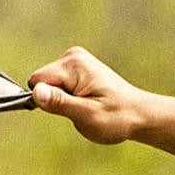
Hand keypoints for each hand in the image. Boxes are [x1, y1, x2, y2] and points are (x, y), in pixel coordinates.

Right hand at [29, 47, 154, 143]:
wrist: (138, 114)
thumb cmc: (116, 118)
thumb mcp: (86, 115)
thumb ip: (59, 102)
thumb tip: (36, 92)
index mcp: (74, 65)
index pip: (37, 81)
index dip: (48, 101)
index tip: (70, 109)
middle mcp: (73, 56)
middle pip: (42, 80)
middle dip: (55, 99)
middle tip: (81, 108)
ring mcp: (75, 59)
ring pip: (48, 83)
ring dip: (62, 98)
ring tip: (86, 105)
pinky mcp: (76, 66)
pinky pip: (57, 83)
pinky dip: (67, 95)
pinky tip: (86, 99)